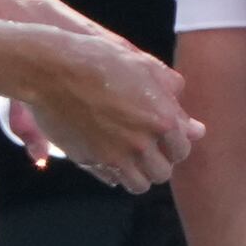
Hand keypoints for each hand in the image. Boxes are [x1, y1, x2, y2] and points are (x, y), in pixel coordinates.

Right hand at [13, 23, 198, 190]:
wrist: (51, 68)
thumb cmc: (101, 61)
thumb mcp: (147, 68)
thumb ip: (174, 97)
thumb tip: (195, 127)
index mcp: (162, 120)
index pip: (182, 150)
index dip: (175, 146)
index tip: (165, 140)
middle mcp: (140, 142)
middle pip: (162, 173)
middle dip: (158, 163)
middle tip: (149, 151)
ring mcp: (112, 154)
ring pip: (138, 184)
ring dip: (138, 174)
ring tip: (132, 159)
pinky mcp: (88, 160)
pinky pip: (110, 180)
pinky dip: (114, 174)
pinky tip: (110, 157)